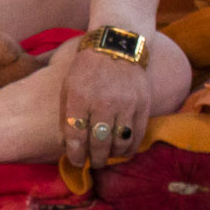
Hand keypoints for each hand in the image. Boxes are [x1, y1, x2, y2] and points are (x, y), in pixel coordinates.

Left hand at [59, 48, 150, 169]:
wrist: (116, 46)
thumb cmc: (87, 68)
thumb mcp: (68, 87)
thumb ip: (66, 116)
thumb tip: (65, 144)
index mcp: (80, 98)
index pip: (76, 135)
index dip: (75, 154)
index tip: (76, 161)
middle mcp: (103, 103)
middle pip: (99, 143)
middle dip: (94, 159)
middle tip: (92, 163)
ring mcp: (126, 104)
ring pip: (119, 142)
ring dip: (112, 156)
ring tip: (106, 158)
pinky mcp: (143, 104)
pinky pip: (137, 135)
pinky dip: (130, 148)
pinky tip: (123, 152)